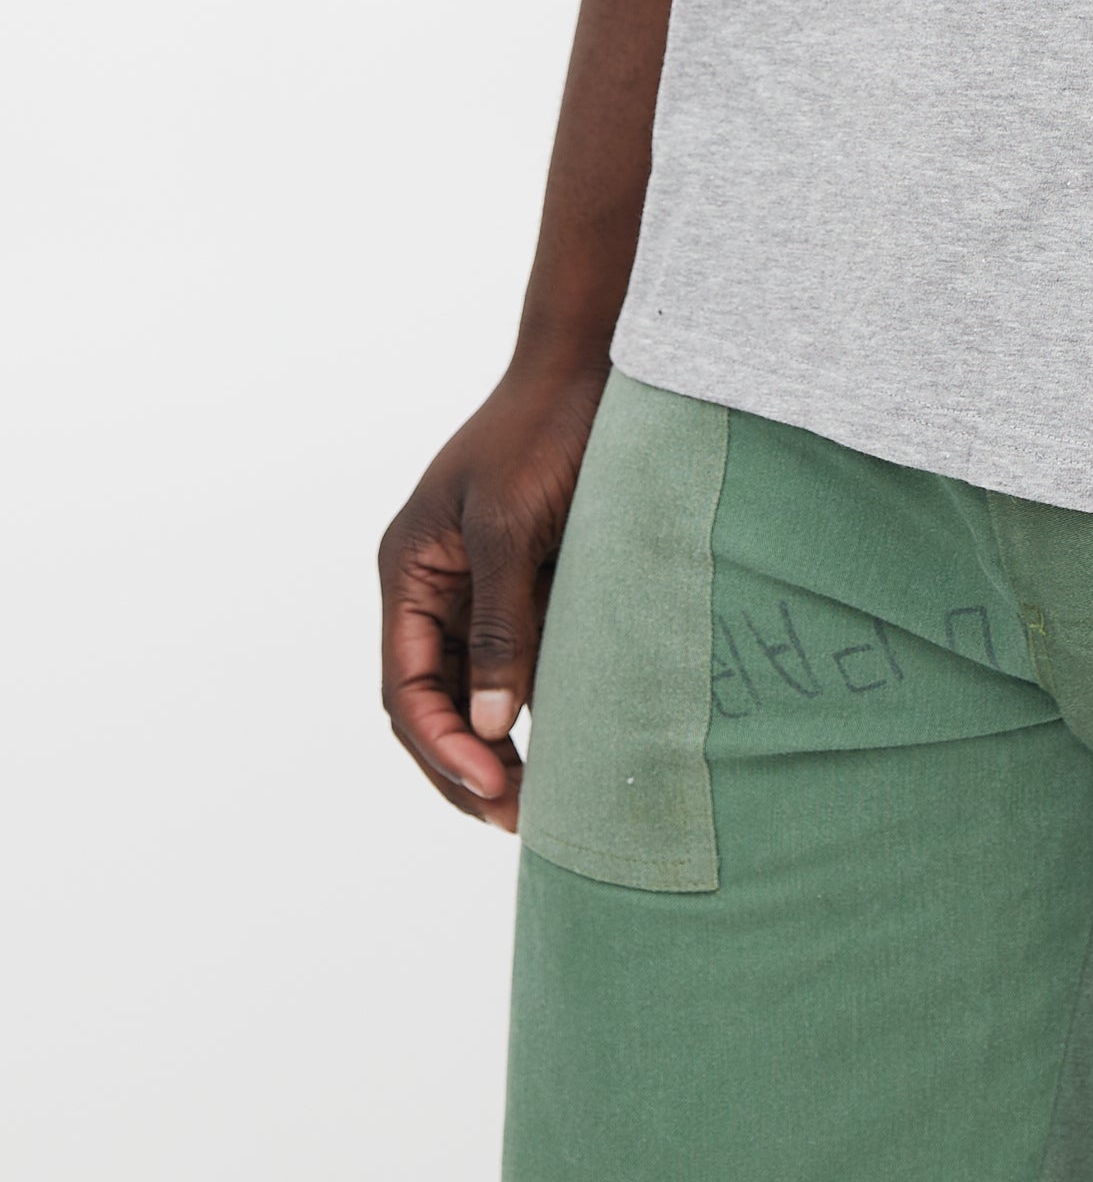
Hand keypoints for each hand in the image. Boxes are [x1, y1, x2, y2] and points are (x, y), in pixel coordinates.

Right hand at [377, 354, 607, 829]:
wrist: (596, 362)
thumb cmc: (546, 430)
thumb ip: (502, 623)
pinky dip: (532, 707)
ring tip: (540, 802)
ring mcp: (480, 587)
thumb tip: (489, 723)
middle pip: (431, 703)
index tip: (491, 786)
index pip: (407, 687)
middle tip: (516, 819)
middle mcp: (435, 588)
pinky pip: (519, 662)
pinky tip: (568, 743)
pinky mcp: (529, 583)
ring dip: (496, 746)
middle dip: (463, 764)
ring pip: (473, 692)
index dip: (440, 745)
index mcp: (410, 571)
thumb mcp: (513, 525)